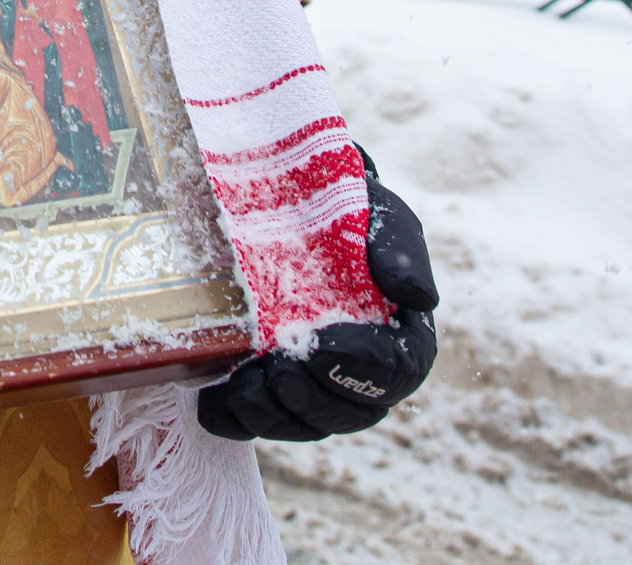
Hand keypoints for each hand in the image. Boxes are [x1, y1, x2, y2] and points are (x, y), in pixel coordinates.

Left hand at [196, 152, 437, 442]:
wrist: (299, 208)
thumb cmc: (348, 217)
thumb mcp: (378, 220)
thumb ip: (398, 252)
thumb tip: (420, 297)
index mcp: (402, 337)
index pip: (397, 370)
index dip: (361, 368)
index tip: (322, 350)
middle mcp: (364, 373)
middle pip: (352, 412)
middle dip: (313, 400)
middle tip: (280, 373)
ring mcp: (318, 386)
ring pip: (307, 424)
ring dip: (274, 416)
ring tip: (243, 390)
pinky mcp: (274, 389)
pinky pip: (260, 421)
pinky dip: (236, 419)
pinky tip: (212, 404)